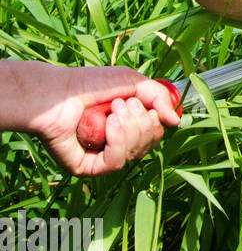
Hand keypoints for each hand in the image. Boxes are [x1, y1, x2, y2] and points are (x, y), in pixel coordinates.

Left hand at [18, 65, 183, 176]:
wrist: (57, 92)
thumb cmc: (89, 84)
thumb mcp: (133, 83)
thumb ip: (160, 97)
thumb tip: (176, 122)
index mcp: (127, 127)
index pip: (155, 134)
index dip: (155, 120)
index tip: (138, 102)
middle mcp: (116, 144)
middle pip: (149, 144)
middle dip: (141, 121)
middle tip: (120, 104)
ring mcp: (101, 158)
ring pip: (136, 153)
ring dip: (130, 128)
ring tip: (112, 111)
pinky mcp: (87, 168)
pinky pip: (117, 162)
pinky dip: (118, 141)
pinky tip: (110, 124)